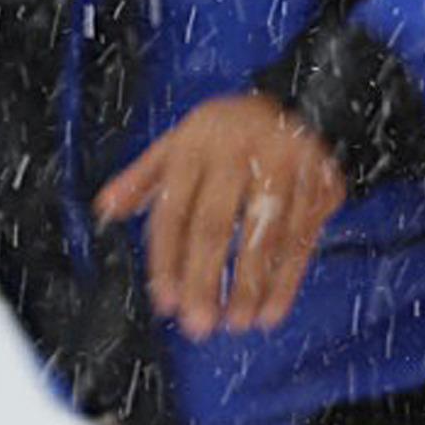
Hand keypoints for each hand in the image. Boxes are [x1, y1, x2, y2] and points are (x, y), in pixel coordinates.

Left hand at [96, 92, 346, 339]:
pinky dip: (288, 280)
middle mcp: (239, 155)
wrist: (301, 100)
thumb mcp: (177, 143)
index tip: (167, 302)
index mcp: (196, 146)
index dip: (169, 260)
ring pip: (265, 237)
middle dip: (206, 279)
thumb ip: (141, 178)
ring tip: (236, 323)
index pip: (174, 211)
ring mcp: (284, 169)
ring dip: (250, 286)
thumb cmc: (227, 132)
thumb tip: (105, 210)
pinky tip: (271, 311)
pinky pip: (303, 240)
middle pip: (216, 226)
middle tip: (199, 324)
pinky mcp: (319, 186)